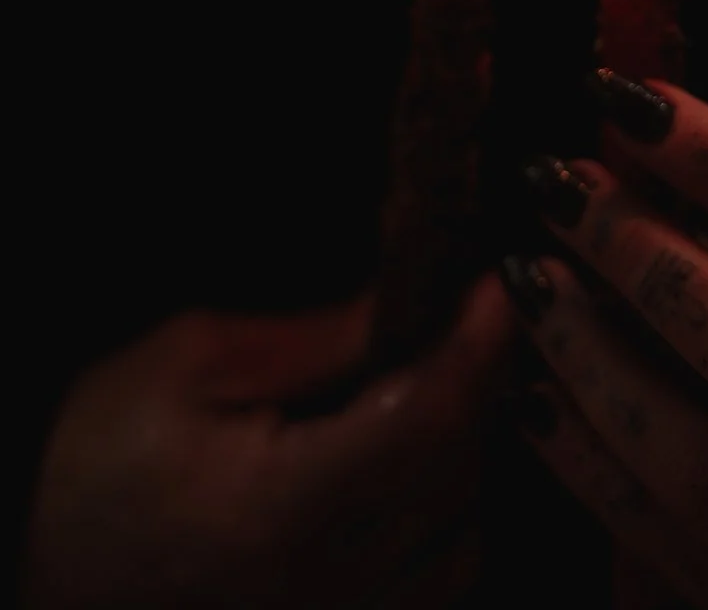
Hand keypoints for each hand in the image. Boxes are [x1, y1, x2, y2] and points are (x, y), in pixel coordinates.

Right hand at [22, 276, 513, 609]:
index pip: (428, 419)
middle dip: (477, 388)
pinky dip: (443, 523)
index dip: (479, 346)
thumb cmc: (92, 457)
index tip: (502, 286)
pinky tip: (411, 472)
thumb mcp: (191, 361)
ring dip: (464, 459)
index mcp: (285, 508)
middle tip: (469, 320)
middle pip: (458, 476)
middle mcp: (326, 587)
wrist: (37, 570)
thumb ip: (316, 338)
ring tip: (432, 392)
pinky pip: (431, 589)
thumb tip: (410, 304)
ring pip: (460, 539)